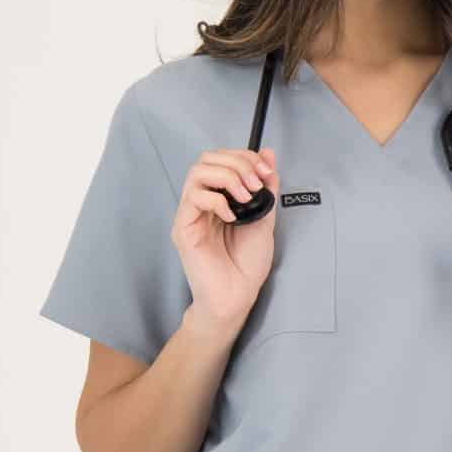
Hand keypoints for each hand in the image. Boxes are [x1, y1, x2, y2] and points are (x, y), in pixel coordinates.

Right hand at [171, 144, 278, 335]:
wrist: (236, 297)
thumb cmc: (247, 265)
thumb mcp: (265, 218)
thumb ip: (266, 187)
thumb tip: (268, 154)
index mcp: (219, 197)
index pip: (221, 159)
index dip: (243, 157)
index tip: (265, 171)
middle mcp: (202, 202)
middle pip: (207, 159)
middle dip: (237, 163)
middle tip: (255, 184)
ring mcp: (190, 214)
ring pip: (197, 172)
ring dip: (227, 177)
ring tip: (245, 196)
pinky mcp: (183, 228)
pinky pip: (193, 198)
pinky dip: (216, 200)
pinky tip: (231, 217)